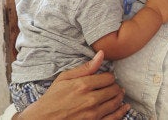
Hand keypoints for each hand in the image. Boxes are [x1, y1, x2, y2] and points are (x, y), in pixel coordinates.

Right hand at [14, 51, 129, 119]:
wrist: (42, 119)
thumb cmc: (52, 98)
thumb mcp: (64, 78)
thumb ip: (85, 67)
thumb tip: (101, 54)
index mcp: (83, 85)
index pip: (108, 77)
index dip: (109, 76)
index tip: (106, 78)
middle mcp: (90, 99)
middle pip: (114, 89)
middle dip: (115, 86)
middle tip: (112, 86)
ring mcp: (93, 114)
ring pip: (115, 102)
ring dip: (119, 96)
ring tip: (118, 93)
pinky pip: (113, 118)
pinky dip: (121, 112)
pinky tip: (125, 107)